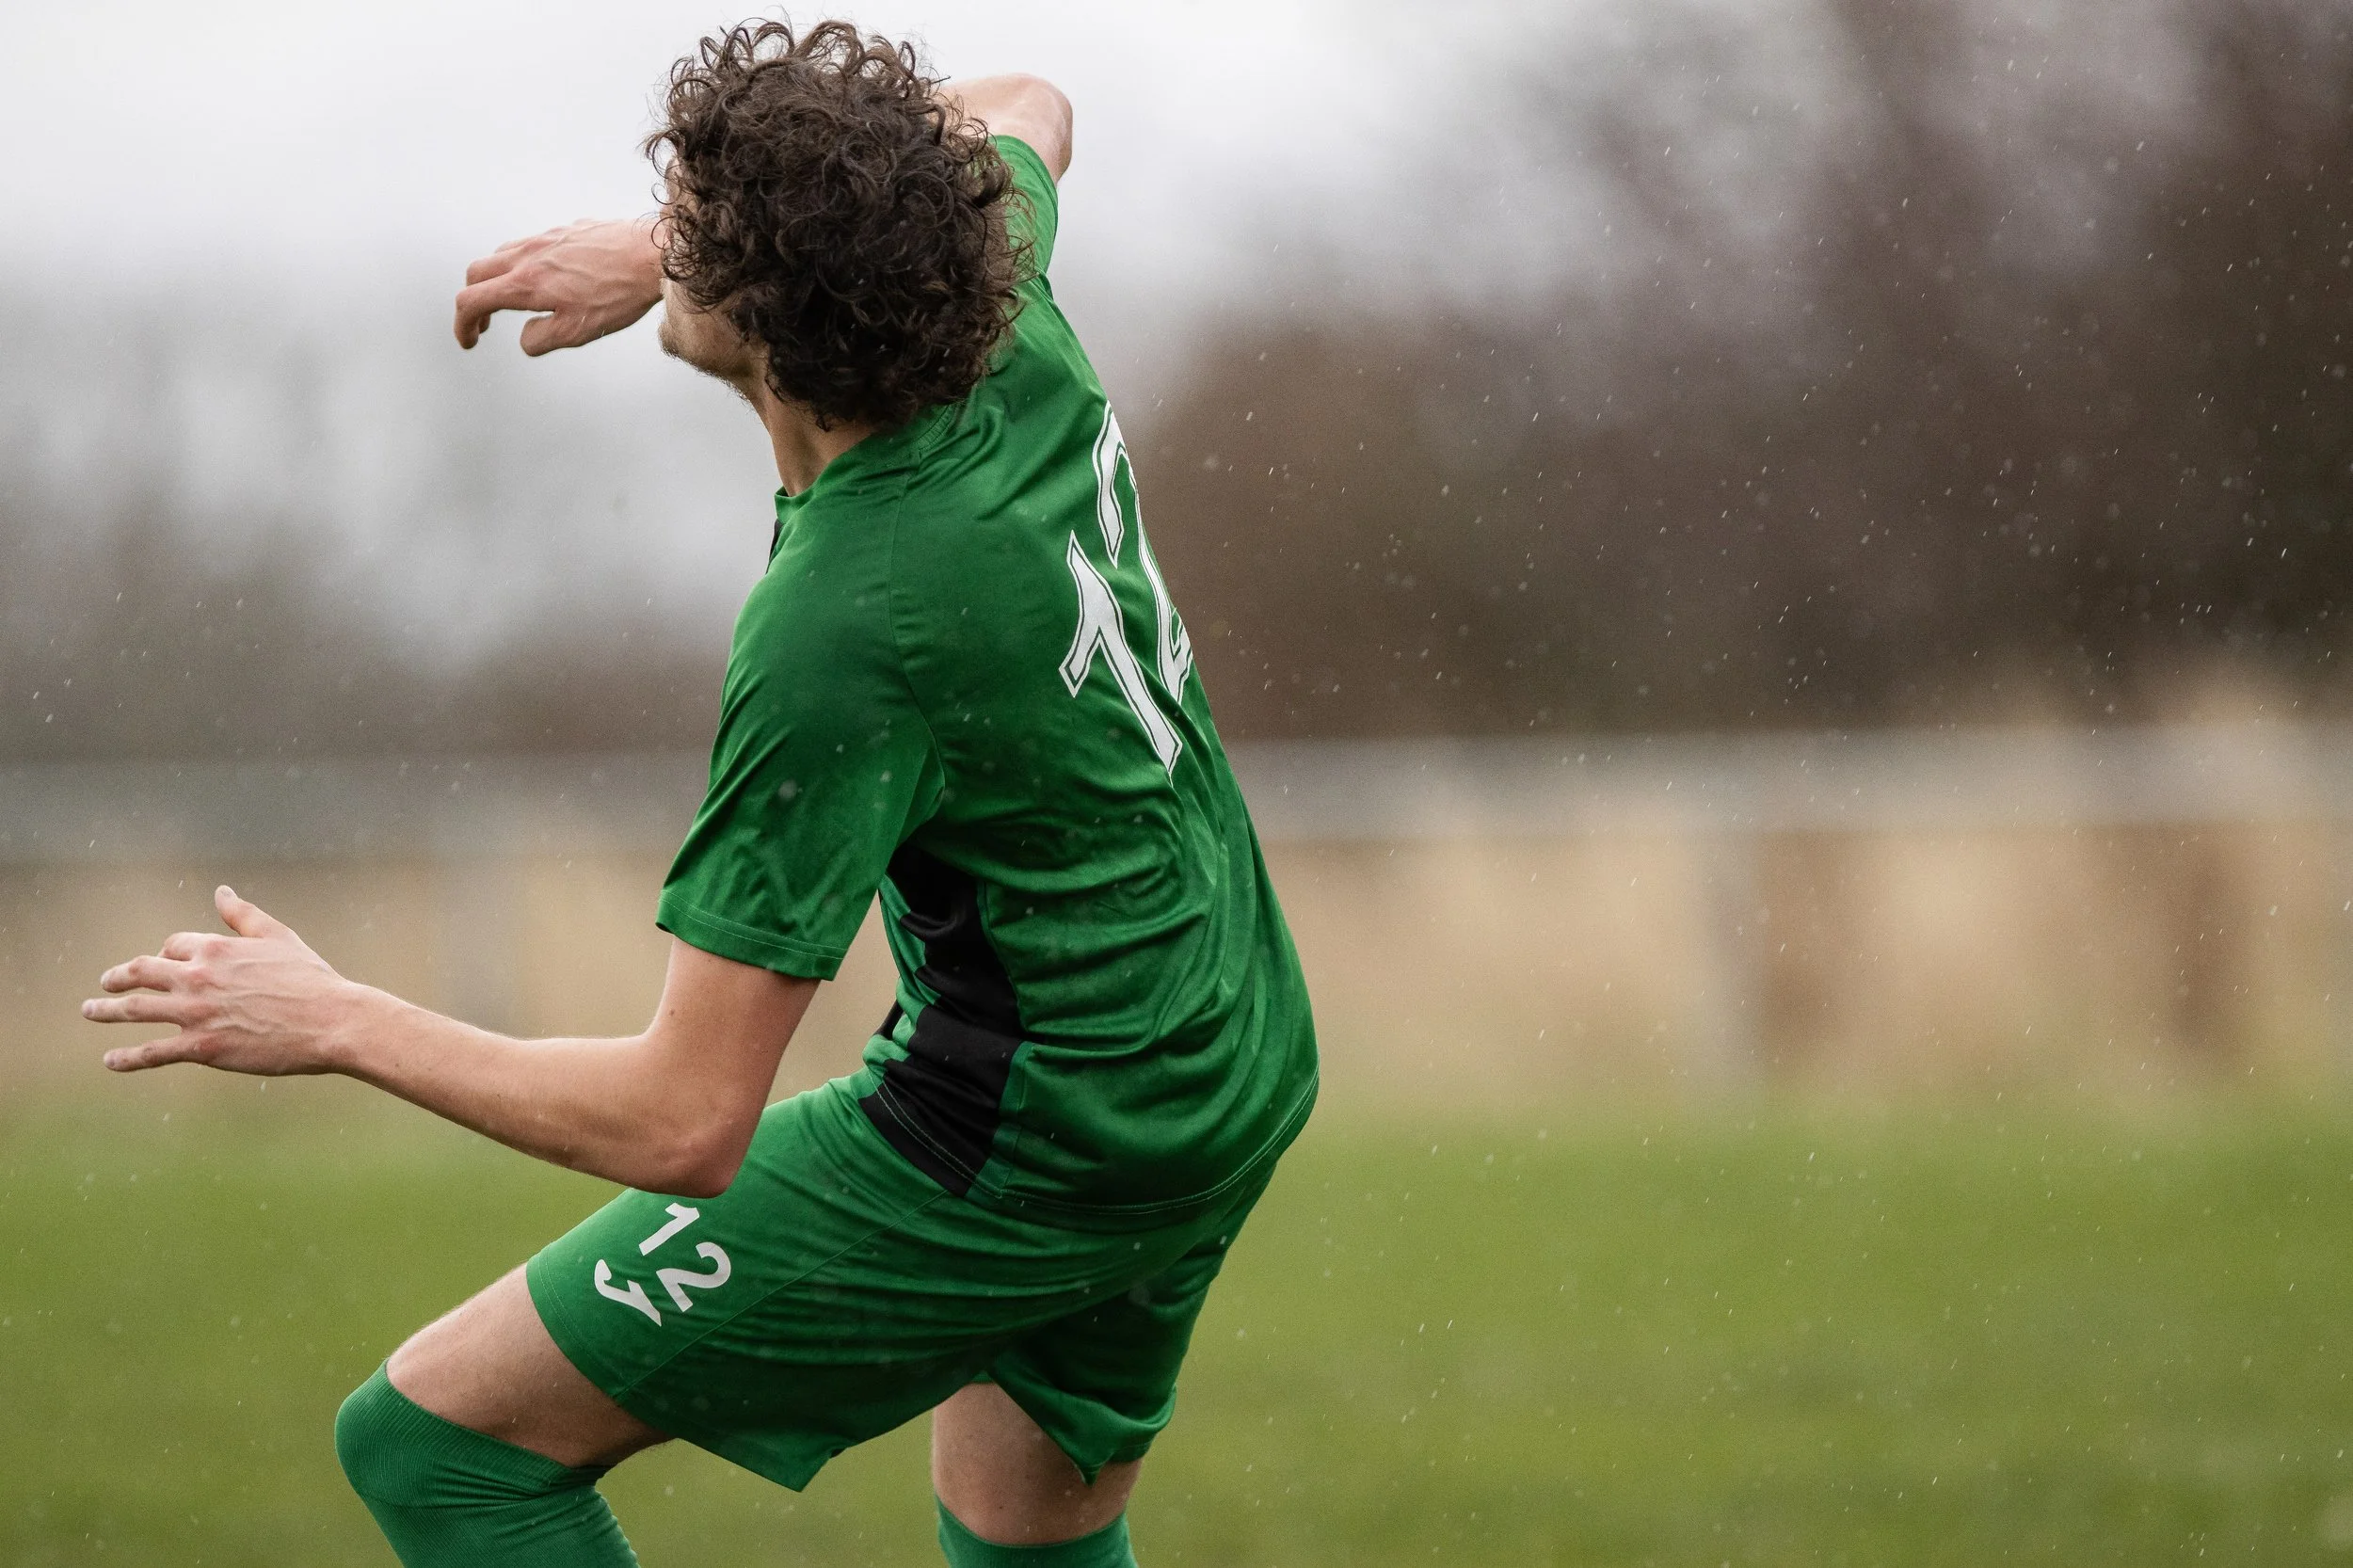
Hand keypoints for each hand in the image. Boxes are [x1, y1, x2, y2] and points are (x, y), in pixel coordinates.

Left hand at [83, 886, 367, 1074]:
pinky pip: (152, 1053)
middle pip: (141, 973)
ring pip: (135, 1010)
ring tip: (91, 1011)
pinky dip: (127, 1058)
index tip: (165, 963)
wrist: (331, 1021)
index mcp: (216, 949)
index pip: (173, 946)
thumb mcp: (279, 937)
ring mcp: (196, 1014)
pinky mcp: (201, 1048)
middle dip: (118, 978)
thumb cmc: (311, 979)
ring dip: (106, 1010)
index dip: (166, 953)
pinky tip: (111, 1060)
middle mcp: (198, 977)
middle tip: (105, 984)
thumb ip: (243, 915)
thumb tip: (221, 891)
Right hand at [453, 217, 664, 353]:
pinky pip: (532, 244)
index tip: (469, 340)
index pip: (472, 300)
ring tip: (513, 300)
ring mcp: (547, 237)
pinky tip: (547, 277)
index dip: (462, 325)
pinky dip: (523, 263)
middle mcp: (528, 254)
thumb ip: (541, 338)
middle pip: (478, 272)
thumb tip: (525, 337)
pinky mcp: (567, 230)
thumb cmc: (619, 293)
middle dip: (474, 300)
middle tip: (485, 323)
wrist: (653, 254)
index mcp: (524, 283)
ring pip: (503, 254)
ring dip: (497, 278)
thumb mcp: (577, 332)